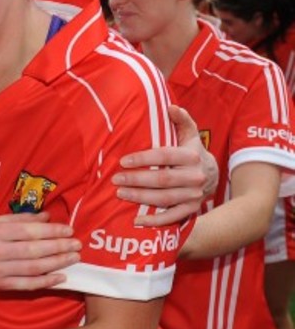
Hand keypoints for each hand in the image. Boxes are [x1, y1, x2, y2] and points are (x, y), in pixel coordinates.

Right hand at [0, 213, 80, 290]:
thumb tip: (47, 217)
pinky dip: (46, 282)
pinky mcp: (0, 286)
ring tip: (73, 258)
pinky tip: (60, 277)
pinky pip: (27, 285)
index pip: (30, 231)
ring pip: (33, 268)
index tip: (69, 230)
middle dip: (59, 247)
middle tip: (77, 245)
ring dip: (57, 263)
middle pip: (34, 250)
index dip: (52, 231)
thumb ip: (20, 219)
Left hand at [112, 105, 217, 225]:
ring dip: (140, 198)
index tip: (123, 161)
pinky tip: (136, 221)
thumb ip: (182, 119)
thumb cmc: (192, 151)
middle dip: (136, 180)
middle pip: (162, 180)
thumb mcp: (190, 133)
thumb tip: (170, 107)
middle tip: (115, 179)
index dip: (143, 159)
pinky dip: (155, 221)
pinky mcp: (191, 210)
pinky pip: (172, 217)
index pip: (165, 156)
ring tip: (120, 194)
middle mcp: (195, 176)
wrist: (212, 176)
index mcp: (192, 155)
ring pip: (164, 198)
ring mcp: (194, 195)